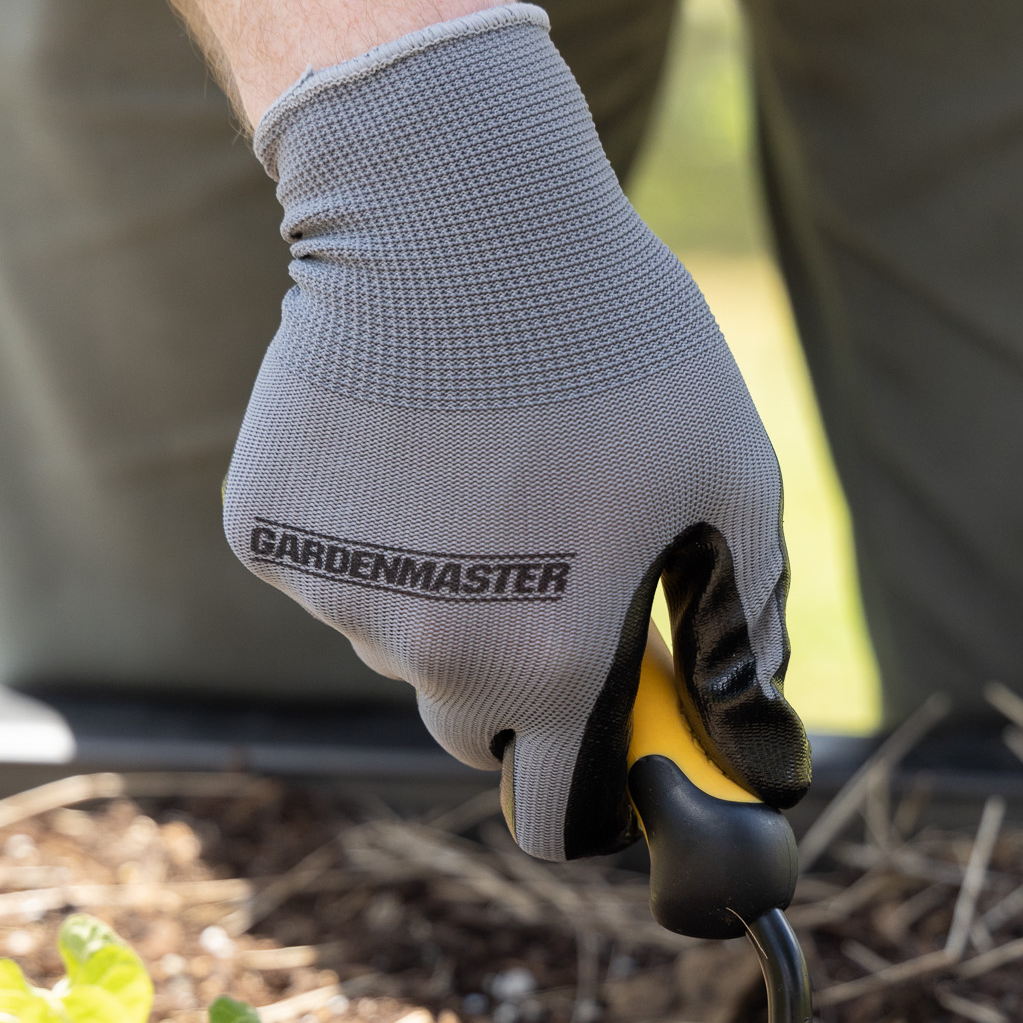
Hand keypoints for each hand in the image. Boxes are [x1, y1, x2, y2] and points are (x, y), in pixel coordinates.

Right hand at [223, 5, 808, 858]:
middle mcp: (431, 659)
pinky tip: (400, 436)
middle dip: (514, 676)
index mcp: (549, 667)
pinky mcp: (268, 535)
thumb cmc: (614, 344)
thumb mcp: (730, 478)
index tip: (595, 743)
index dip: (577, 791)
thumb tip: (754, 724)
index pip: (547, 814)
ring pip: (399, 639)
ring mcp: (338, 600)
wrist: (453, 208)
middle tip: (549, 566)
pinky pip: (332, 569)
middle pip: (469, 725)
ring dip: (441, 589)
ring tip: (479, 463)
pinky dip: (367, 528)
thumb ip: (743, 622)